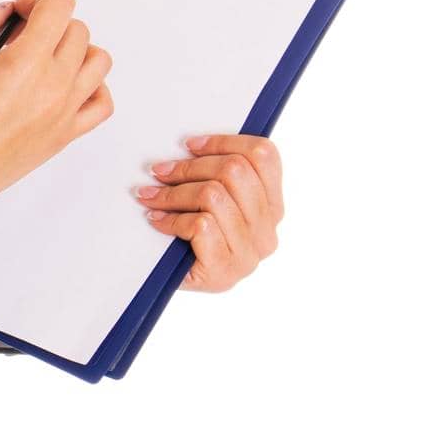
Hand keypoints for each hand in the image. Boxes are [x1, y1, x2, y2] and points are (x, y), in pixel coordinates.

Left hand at [134, 134, 283, 292]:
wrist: (171, 283)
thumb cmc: (191, 238)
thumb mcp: (214, 201)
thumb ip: (220, 174)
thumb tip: (193, 141)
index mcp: (272, 206)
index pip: (264, 155)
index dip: (224, 142)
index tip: (189, 145)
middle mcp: (267, 231)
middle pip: (235, 171)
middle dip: (189, 167)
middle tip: (159, 171)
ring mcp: (248, 254)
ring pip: (214, 195)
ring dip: (173, 193)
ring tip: (151, 196)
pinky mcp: (224, 271)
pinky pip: (201, 225)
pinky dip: (172, 218)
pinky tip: (158, 221)